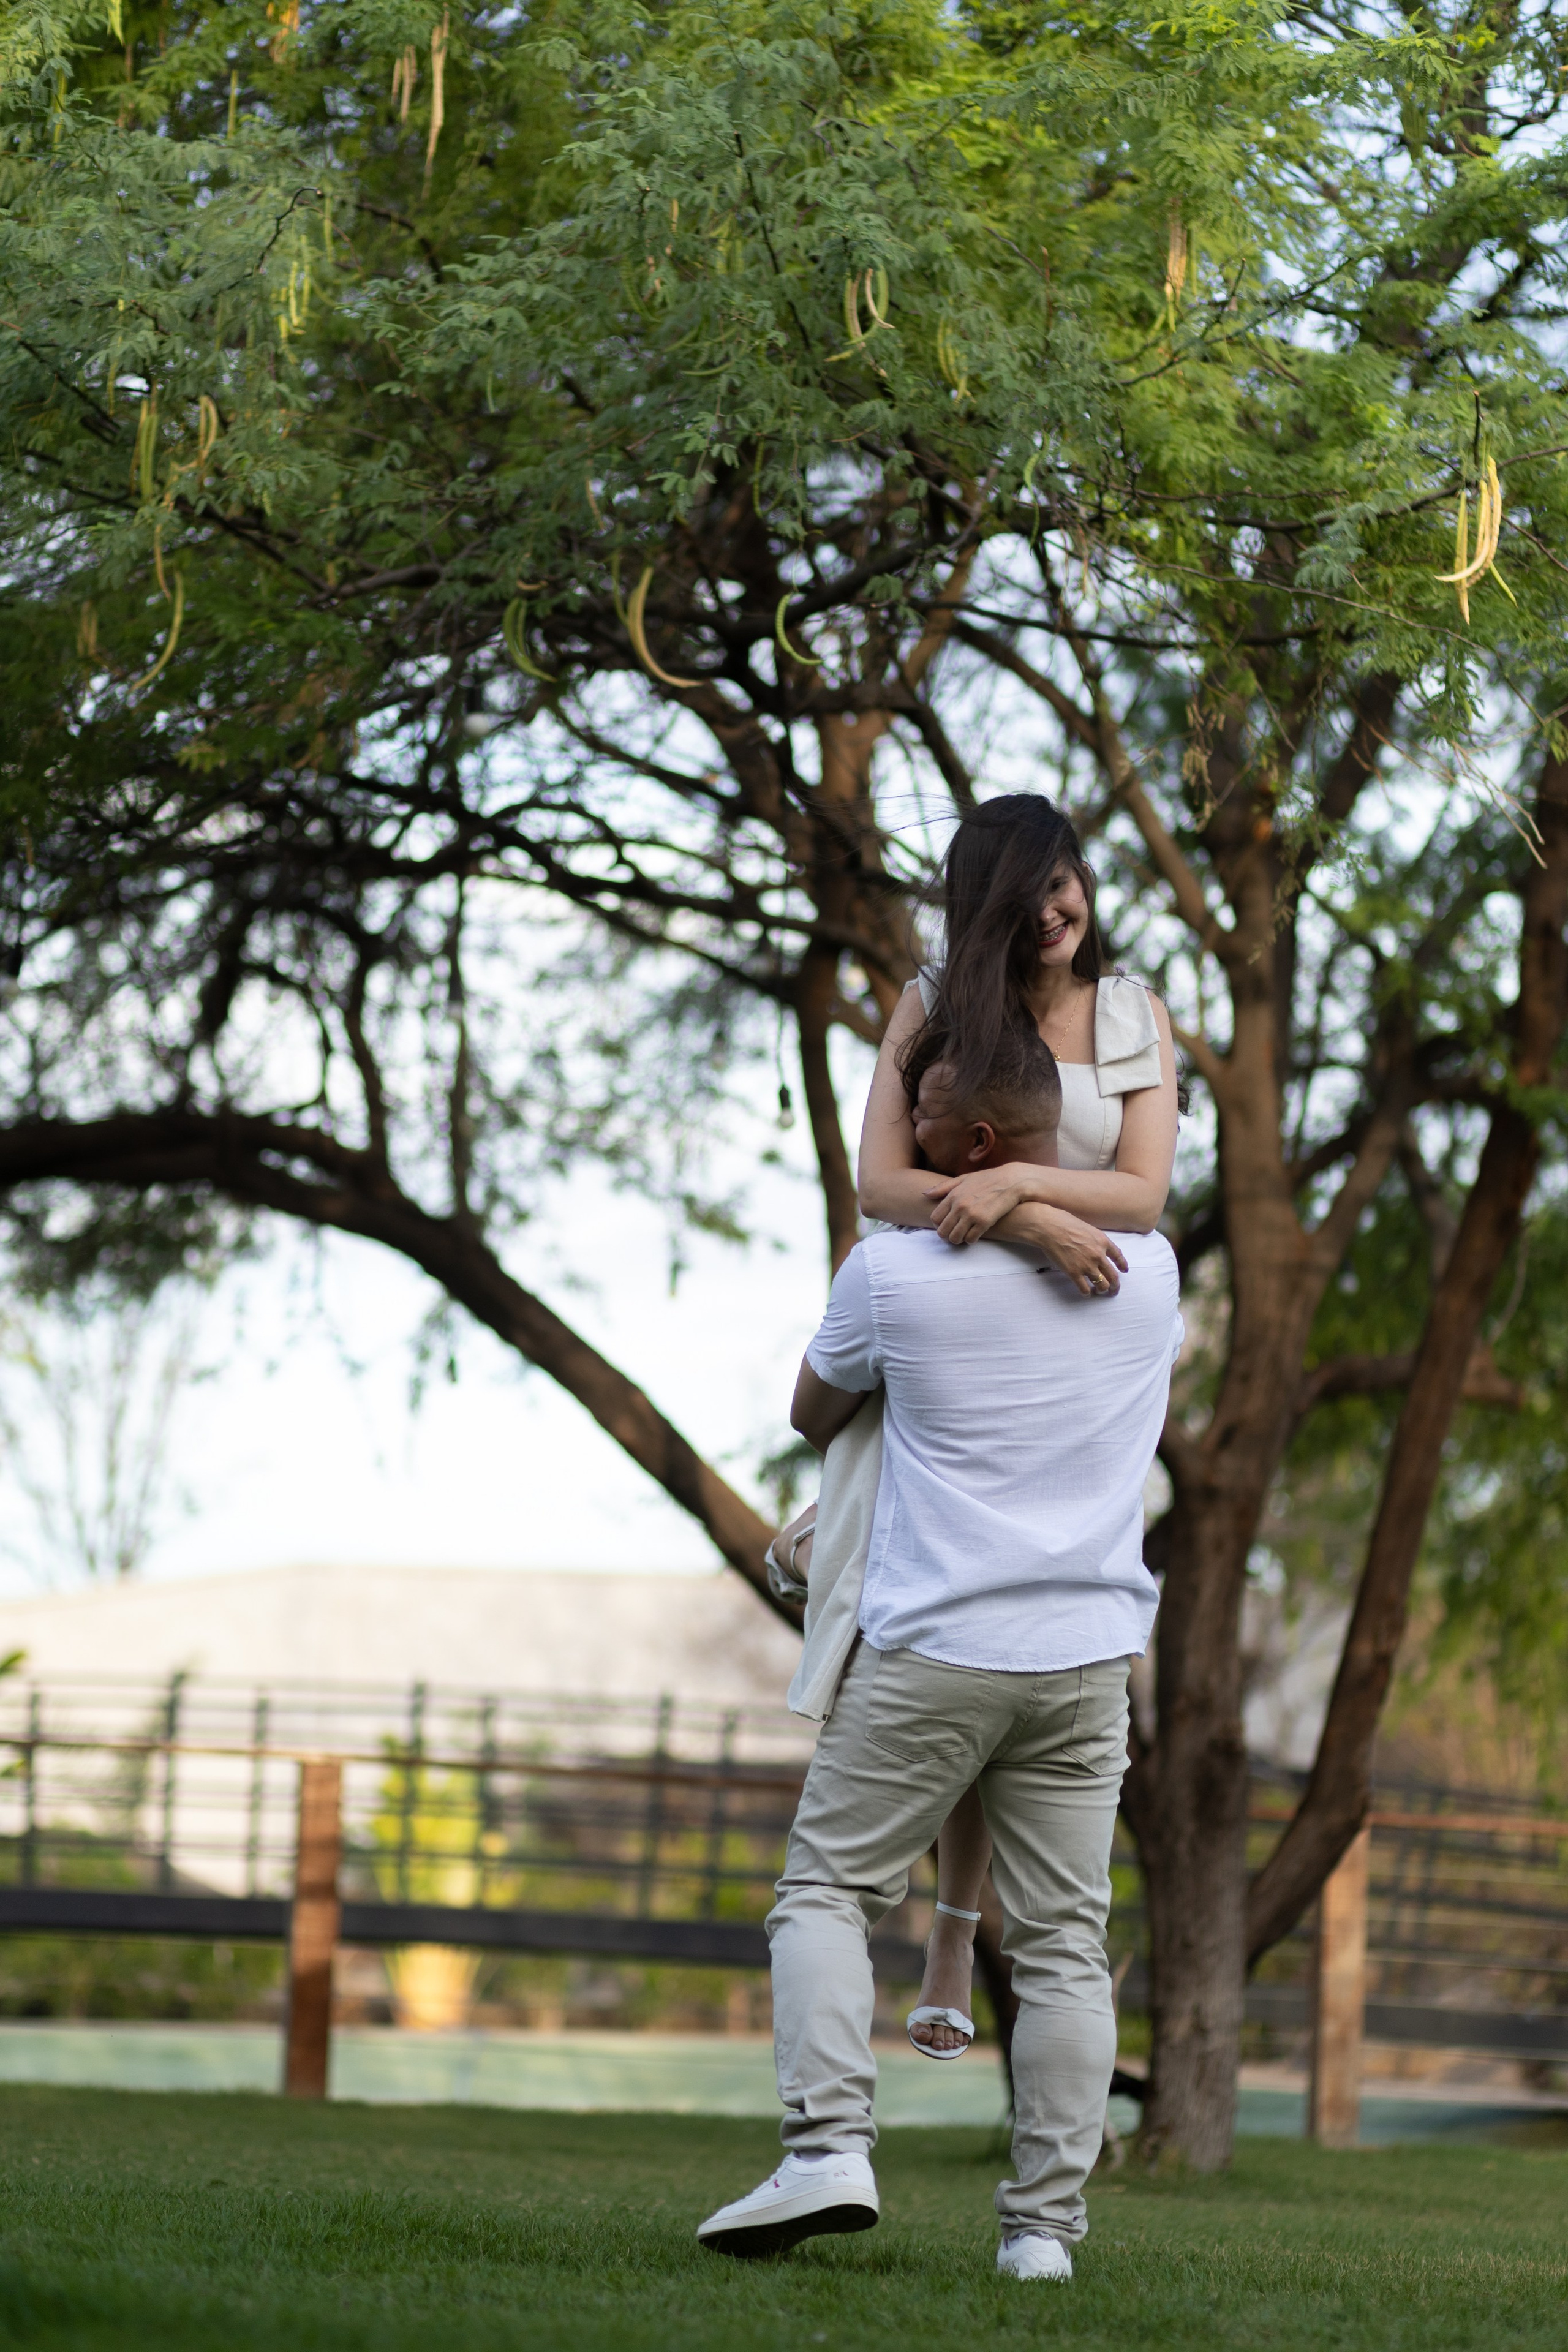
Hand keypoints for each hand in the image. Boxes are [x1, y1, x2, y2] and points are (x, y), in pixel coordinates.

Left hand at [923, 1165, 1027, 1246]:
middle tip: (952, 1234)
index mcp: (953, 1196)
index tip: (944, 1225)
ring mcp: (972, 1215)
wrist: (1010, 1181)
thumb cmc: (986, 1179)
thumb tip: (925, 1194)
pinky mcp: (984, 1222)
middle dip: (946, 1235)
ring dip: (958, 1239)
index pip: (935, 1217)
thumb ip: (943, 1187)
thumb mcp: (963, 1179)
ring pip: (955, 1238)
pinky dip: (971, 1240)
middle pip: (943, 1231)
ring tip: (963, 1236)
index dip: (938, 1225)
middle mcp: (960, 1206)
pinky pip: (971, 1239)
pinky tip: (974, 1235)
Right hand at [1014, 1203, 1128, 1296]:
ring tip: (1099, 1292)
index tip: (1124, 1270)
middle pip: (1113, 1275)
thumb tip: (1096, 1247)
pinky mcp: (1074, 1273)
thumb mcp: (1087, 1228)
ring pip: (1102, 1285)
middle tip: (1114, 1290)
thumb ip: (1095, 1239)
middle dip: (1115, 1286)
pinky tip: (1085, 1293)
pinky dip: (1086, 1293)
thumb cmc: (1064, 1223)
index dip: (1122, 1265)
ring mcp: (1087, 1265)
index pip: (1118, 1256)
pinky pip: (1085, 1289)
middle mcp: (1098, 1255)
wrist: (1049, 1228)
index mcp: (1103, 1241)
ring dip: (1102, 1290)